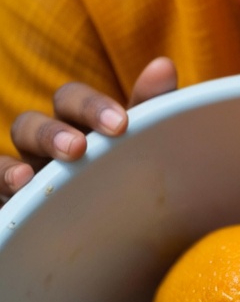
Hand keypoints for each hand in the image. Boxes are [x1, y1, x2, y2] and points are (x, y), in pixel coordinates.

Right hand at [1, 57, 177, 201]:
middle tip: (77, 149)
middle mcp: (43, 148)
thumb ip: (151, 107)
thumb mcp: (141, 145)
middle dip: (51, 134)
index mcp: (75, 125)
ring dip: (13, 167)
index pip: (72, 100)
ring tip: (28, 178)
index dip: (91, 107)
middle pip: (31, 124)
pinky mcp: (11, 208)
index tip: (120, 124)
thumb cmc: (129, 179)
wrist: (120, 236)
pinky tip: (14, 195)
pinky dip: (0, 189)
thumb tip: (162, 65)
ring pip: (4, 160)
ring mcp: (24, 177)